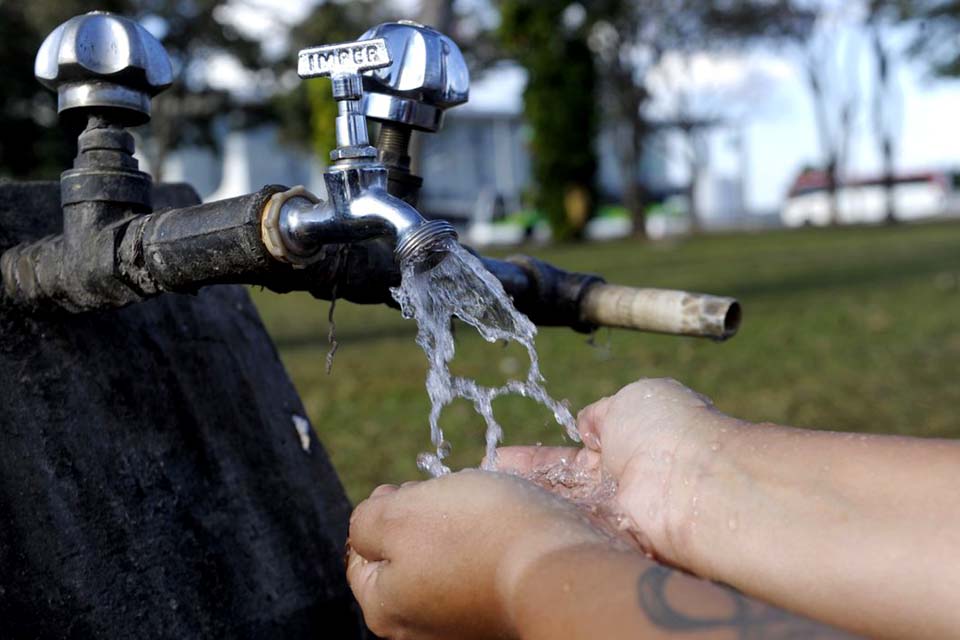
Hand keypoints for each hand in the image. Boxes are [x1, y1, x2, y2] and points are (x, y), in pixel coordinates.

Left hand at [346, 469, 610, 639]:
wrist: (562, 567)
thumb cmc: (477, 535)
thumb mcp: (399, 513)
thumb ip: (366, 520)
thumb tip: (369, 527)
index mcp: (386, 608)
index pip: (362, 552)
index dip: (383, 509)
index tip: (412, 489)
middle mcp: (421, 628)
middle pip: (407, 555)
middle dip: (424, 516)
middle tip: (450, 496)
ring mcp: (465, 623)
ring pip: (448, 557)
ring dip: (461, 526)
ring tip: (485, 508)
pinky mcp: (502, 613)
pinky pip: (485, 568)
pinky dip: (492, 543)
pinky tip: (508, 528)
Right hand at [496, 378, 741, 566]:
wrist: (695, 483)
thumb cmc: (670, 430)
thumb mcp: (632, 399)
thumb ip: (603, 413)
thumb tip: (588, 424)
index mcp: (628, 443)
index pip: (572, 455)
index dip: (537, 457)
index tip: (502, 457)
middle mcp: (619, 483)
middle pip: (560, 485)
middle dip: (523, 483)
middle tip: (484, 480)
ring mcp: (613, 514)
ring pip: (560, 508)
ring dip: (524, 502)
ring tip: (483, 497)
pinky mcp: (609, 540)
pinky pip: (566, 530)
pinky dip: (537, 523)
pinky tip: (503, 518)